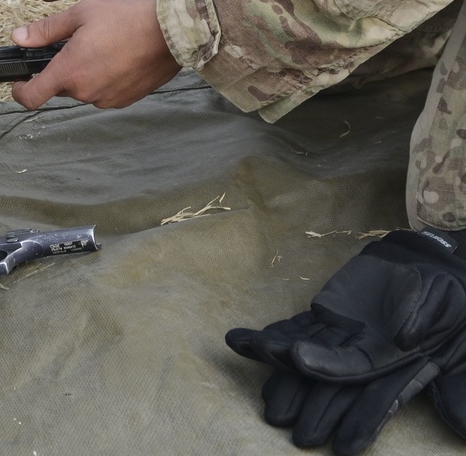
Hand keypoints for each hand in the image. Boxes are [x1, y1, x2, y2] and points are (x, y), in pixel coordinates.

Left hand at [8, 0, 178, 109]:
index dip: (20, 90)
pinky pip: (102, 91)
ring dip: (84, 72)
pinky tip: (116, 55)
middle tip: (76, 42)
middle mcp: (86, 92)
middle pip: (60, 86)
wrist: (170, 32)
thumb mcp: (80, 14)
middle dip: (61, 68)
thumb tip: (19, 38)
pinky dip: (103, 77)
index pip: (31, 97)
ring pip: (82, 88)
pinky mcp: (124, 100)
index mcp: (70, 72)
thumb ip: (45, 30)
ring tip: (102, 45)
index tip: (20, 80)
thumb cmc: (126, 19)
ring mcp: (106, 100)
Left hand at [226, 228, 465, 454]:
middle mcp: (363, 356)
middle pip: (329, 382)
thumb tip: (408, 337)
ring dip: (277, 365)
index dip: (350, 404)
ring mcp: (341, 337)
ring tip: (251, 367)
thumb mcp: (439, 303)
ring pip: (305, 356)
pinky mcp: (327, 317)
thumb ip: (423, 319)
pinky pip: (296, 328)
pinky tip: (242, 342)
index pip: (368, 386)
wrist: (420, 266)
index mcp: (395, 360)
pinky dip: (270, 335)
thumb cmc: (438, 291)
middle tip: (277, 417)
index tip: (327, 416)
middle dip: (304, 398)